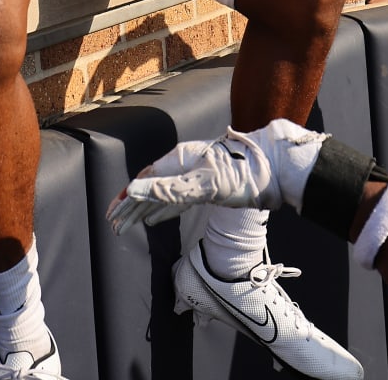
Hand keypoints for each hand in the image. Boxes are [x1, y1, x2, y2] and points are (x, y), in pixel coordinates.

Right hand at [107, 120, 331, 233]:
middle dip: (131, 209)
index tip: (110, 216)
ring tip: (127, 226)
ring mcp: (195, 176)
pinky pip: (177, 201)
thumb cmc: (242, 174)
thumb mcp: (204, 184)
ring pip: (162, 197)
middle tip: (114, 227)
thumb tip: (134, 190)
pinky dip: (163, 212)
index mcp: (178, 161)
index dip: (125, 201)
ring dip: (144, 213)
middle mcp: (183, 166)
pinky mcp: (207, 188)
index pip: (143, 183)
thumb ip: (169, 189)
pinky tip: (155, 220)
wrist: (276, 168)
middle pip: (149, 189)